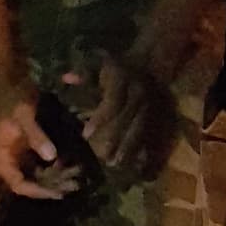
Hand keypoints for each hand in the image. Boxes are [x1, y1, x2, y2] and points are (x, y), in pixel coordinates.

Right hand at [0, 83, 67, 199]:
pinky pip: (42, 164)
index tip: (58, 192)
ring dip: (55, 178)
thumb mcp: (24, 115)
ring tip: (76, 180)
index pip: (18, 185)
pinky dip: (56, 167)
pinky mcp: (28, 148)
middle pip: (29, 183)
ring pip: (37, 175)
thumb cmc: (13, 96)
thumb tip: (51, 157)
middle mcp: (8, 160)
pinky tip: (72, 166)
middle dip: (51, 187)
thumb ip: (36, 136)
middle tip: (73, 186)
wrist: (11, 78)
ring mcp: (18, 155)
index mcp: (0, 157)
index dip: (38, 191)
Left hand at [63, 51, 168, 171]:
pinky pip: (153, 132)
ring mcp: (151, 104)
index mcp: (123, 80)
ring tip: (116, 164)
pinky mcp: (159, 113)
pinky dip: (145, 148)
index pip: (112, 102)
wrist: (150, 62)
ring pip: (140, 129)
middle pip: (127, 120)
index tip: (85, 135)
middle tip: (101, 157)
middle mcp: (139, 93)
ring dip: (129, 148)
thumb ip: (84, 74)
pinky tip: (138, 163)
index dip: (100, 119)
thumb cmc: (118, 66)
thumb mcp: (100, 64)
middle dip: (114, 139)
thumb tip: (66, 79)